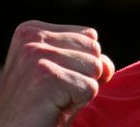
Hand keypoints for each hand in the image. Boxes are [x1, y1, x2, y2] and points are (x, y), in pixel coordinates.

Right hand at [0, 20, 114, 126]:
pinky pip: (90, 88)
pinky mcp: (47, 76)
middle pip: (94, 49)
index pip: (89, 36)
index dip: (80, 65)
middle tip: (54, 94)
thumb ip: (86, 59)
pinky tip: (52, 109)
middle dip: (83, 76)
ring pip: (95, 67)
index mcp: (32, 30)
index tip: (53, 81)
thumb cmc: (36, 109)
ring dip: (80, 91)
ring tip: (53, 101)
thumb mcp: (61, 74)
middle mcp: (32, 37)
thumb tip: (107, 65)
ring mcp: (37, 54)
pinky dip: (77, 105)